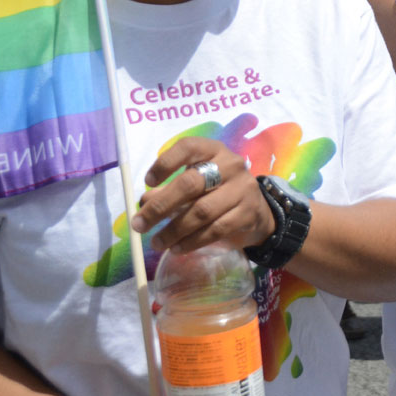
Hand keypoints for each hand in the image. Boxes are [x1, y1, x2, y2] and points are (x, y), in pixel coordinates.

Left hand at [131, 137, 273, 254]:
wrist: (256, 210)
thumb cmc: (217, 191)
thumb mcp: (194, 185)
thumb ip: (168, 191)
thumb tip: (143, 203)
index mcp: (213, 150)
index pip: (188, 147)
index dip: (165, 163)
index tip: (147, 182)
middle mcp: (230, 165)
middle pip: (191, 183)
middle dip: (161, 206)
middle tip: (139, 225)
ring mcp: (242, 188)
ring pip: (202, 210)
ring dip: (174, 230)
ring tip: (157, 243)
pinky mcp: (248, 212)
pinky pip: (216, 229)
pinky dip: (192, 241)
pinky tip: (178, 248)